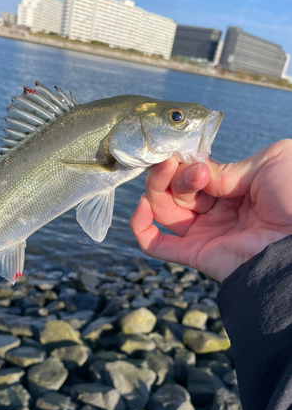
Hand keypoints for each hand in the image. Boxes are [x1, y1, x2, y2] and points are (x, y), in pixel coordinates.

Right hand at [130, 139, 291, 281]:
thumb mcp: (268, 162)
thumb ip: (227, 166)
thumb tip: (196, 172)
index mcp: (234, 188)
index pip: (194, 173)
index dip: (185, 162)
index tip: (188, 156)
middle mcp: (216, 210)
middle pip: (174, 190)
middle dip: (173, 174)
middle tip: (189, 170)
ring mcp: (204, 233)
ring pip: (162, 210)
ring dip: (157, 190)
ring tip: (170, 175)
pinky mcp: (195, 254)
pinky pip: (155, 245)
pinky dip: (140, 225)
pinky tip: (142, 207)